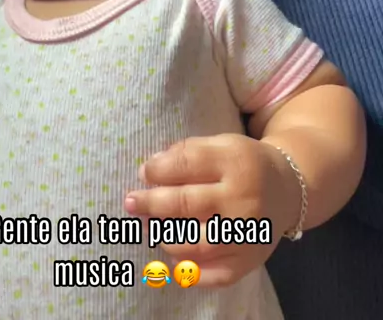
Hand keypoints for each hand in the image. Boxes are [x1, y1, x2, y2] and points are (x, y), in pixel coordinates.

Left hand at [124, 134, 300, 286]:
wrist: (288, 189)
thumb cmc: (243, 163)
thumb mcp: (221, 144)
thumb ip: (187, 152)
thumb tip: (150, 168)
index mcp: (236, 162)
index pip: (187, 164)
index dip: (158, 169)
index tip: (143, 172)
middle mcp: (243, 200)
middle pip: (185, 204)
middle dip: (150, 203)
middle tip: (131, 202)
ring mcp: (246, 235)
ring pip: (192, 243)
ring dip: (162, 235)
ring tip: (148, 226)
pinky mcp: (247, 262)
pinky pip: (209, 273)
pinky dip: (185, 268)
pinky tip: (172, 254)